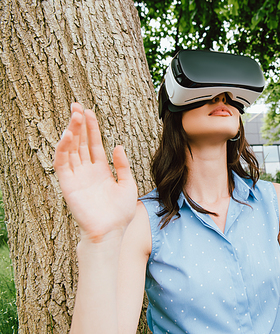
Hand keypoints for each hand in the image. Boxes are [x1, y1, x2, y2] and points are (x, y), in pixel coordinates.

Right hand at [54, 103, 137, 242]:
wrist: (111, 231)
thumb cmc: (120, 213)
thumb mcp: (128, 184)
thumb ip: (123, 165)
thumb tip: (117, 146)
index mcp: (101, 170)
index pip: (94, 144)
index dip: (92, 128)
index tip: (90, 111)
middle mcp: (87, 171)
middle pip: (81, 142)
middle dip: (79, 124)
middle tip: (77, 106)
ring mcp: (77, 176)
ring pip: (71, 149)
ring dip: (71, 131)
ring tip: (75, 115)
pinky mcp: (68, 184)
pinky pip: (62, 164)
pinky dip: (63, 149)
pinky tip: (67, 135)